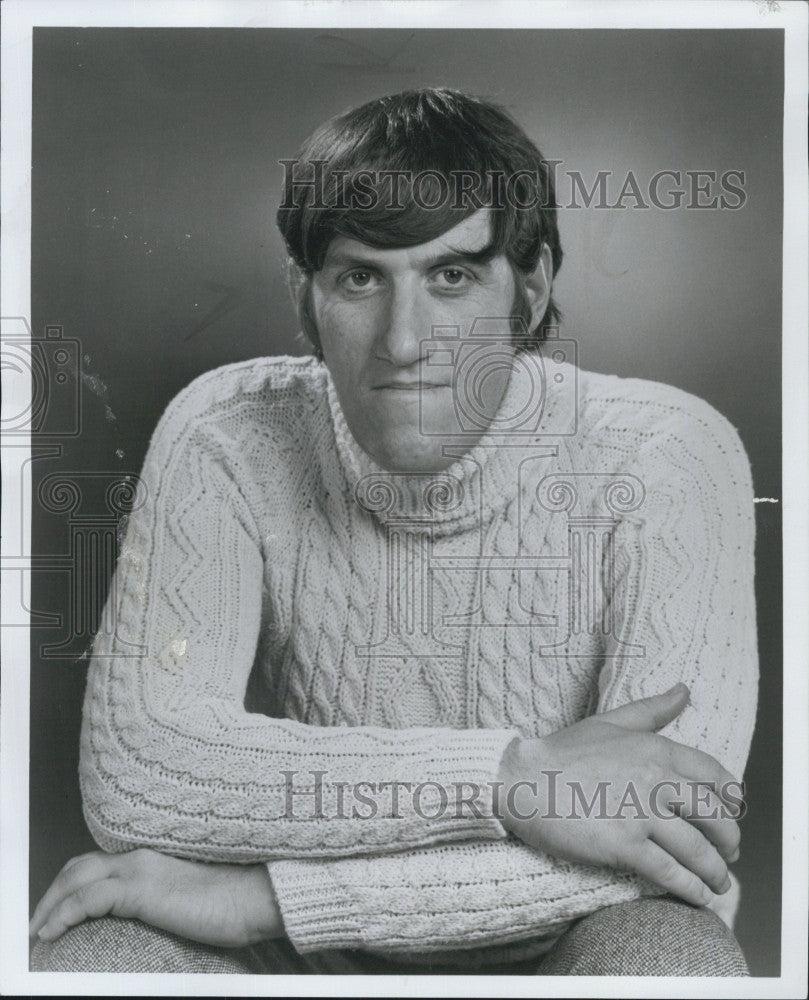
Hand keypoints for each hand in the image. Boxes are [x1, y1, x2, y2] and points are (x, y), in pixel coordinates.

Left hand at [29, 848, 284, 946]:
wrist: (259, 896)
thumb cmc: (234, 902)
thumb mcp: (188, 899)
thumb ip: (160, 899)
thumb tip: (145, 920)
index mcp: (151, 856)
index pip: (96, 863)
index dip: (70, 886)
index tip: (54, 915)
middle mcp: (140, 856)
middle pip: (78, 867)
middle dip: (50, 895)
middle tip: (35, 927)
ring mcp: (141, 870)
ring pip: (76, 878)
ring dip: (49, 906)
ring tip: (36, 932)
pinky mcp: (143, 889)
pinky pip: (89, 898)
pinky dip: (63, 914)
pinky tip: (50, 932)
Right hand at [497, 684, 742, 906]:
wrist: (521, 780)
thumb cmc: (561, 752)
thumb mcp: (609, 722)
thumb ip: (651, 710)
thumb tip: (684, 690)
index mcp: (655, 748)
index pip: (713, 774)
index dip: (731, 798)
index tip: (733, 812)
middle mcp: (655, 779)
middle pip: (714, 816)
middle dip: (728, 840)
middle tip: (727, 853)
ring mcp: (641, 813)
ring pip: (697, 849)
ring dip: (715, 872)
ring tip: (718, 884)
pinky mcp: (624, 845)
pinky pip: (670, 872)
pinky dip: (691, 889)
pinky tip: (698, 897)